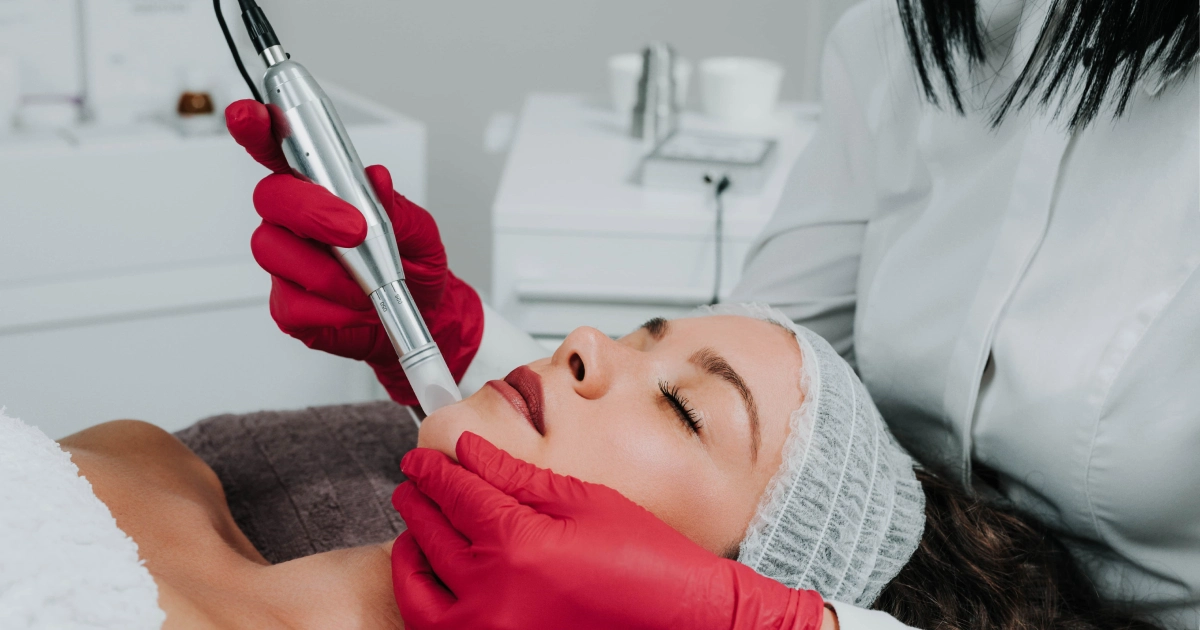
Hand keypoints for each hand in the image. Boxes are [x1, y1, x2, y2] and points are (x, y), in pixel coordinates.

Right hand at [225, 100, 483, 404]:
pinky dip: (332, 310)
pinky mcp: (287, 305)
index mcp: (323, 188)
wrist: (425, 314)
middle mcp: (295, 220)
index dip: (257, 127)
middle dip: (311, 211)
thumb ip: (393, 204)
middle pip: (271, 197)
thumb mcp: (418, 230)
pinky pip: (292, 304)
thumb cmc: (415, 264)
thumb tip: (375, 178)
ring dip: (328, 271)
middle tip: (354, 231)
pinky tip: (354, 309)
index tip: (248, 113)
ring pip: (275, 251)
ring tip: (366, 283)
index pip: (280, 148)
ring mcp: (287, 262)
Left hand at [390, 432, 830, 629]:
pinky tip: (432, 580)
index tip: (420, 459)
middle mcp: (494, 596)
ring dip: (410, 554)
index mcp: (517, 545)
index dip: (434, 471)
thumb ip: (517, 478)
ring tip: (413, 531)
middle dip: (418, 503)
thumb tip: (470, 452)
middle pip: (432, 536)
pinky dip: (424, 602)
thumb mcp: (583, 504)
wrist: (682, 621)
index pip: (456, 495)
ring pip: (421, 590)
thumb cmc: (648, 565)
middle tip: (413, 483)